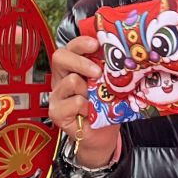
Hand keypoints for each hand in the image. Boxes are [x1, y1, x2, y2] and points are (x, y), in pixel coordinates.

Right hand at [49, 36, 120, 169]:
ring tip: (95, 100)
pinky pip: (74, 102)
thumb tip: (120, 51)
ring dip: (88, 90)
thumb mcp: (108, 82)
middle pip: (60, 57)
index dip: (81, 42)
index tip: (96, 44)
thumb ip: (107, 68)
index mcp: (72, 67)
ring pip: (70, 81)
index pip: (70, 47)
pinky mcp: (56, 112)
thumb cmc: (105, 106)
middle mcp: (61, 78)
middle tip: (98, 72)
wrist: (102, 134)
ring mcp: (56, 95)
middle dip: (81, 62)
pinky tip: (90, 113)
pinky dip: (86, 107)